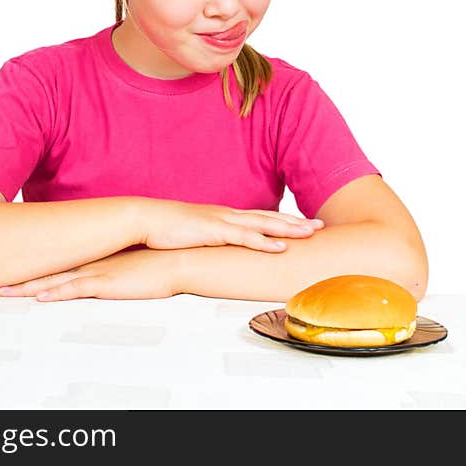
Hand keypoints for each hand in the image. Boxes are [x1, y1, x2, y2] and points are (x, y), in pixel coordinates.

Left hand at [0, 247, 179, 301]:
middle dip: (19, 273)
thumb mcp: (131, 262)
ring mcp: (97, 271)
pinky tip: (39, 298)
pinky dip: (55, 293)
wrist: (179, 259)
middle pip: (48, 267)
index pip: (58, 258)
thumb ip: (115, 265)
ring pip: (54, 279)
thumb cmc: (160, 262)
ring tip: (2, 291)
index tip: (11, 263)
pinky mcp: (107, 283)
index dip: (33, 262)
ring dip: (28, 287)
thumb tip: (106, 270)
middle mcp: (91, 261)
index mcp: (95, 255)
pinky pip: (75, 290)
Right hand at [138, 199, 323, 251]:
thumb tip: (217, 250)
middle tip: (321, 226)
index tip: (304, 224)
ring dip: (289, 229)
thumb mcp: (194, 235)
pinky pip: (244, 238)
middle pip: (269, 218)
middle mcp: (228, 216)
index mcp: (224, 217)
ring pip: (263, 224)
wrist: (145, 219)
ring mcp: (222, 222)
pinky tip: (280, 246)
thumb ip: (208, 240)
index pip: (260, 218)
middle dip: (296, 222)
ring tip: (311, 233)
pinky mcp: (214, 231)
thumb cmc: (166, 228)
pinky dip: (265, 241)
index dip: (284, 220)